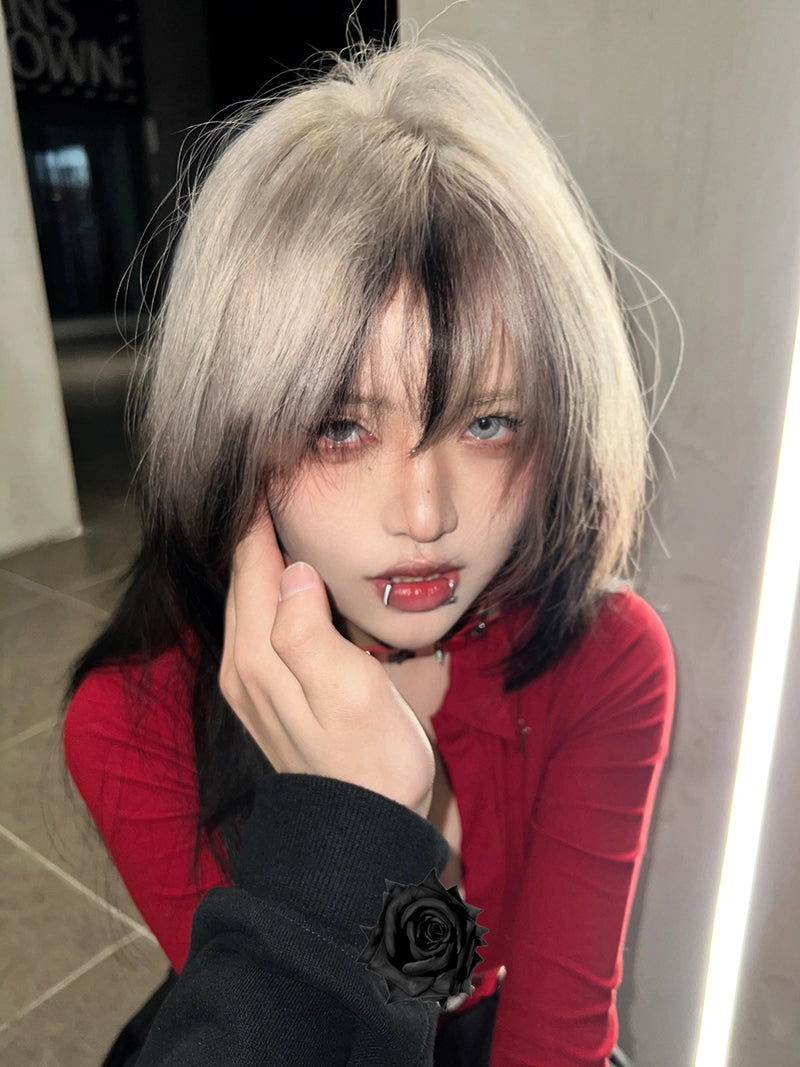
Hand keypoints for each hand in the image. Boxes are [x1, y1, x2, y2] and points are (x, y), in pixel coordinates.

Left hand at [219, 507, 435, 819]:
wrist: (367, 832)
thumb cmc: (371, 759)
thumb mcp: (348, 692)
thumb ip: (309, 629)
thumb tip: (291, 571)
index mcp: (259, 655)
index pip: (252, 564)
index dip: (261, 515)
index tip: (273, 469)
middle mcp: (244, 665)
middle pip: (245, 578)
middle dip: (258, 529)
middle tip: (280, 481)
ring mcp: (254, 683)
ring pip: (250, 600)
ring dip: (264, 557)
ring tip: (286, 516)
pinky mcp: (271, 695)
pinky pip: (261, 624)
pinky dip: (272, 589)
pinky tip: (295, 578)